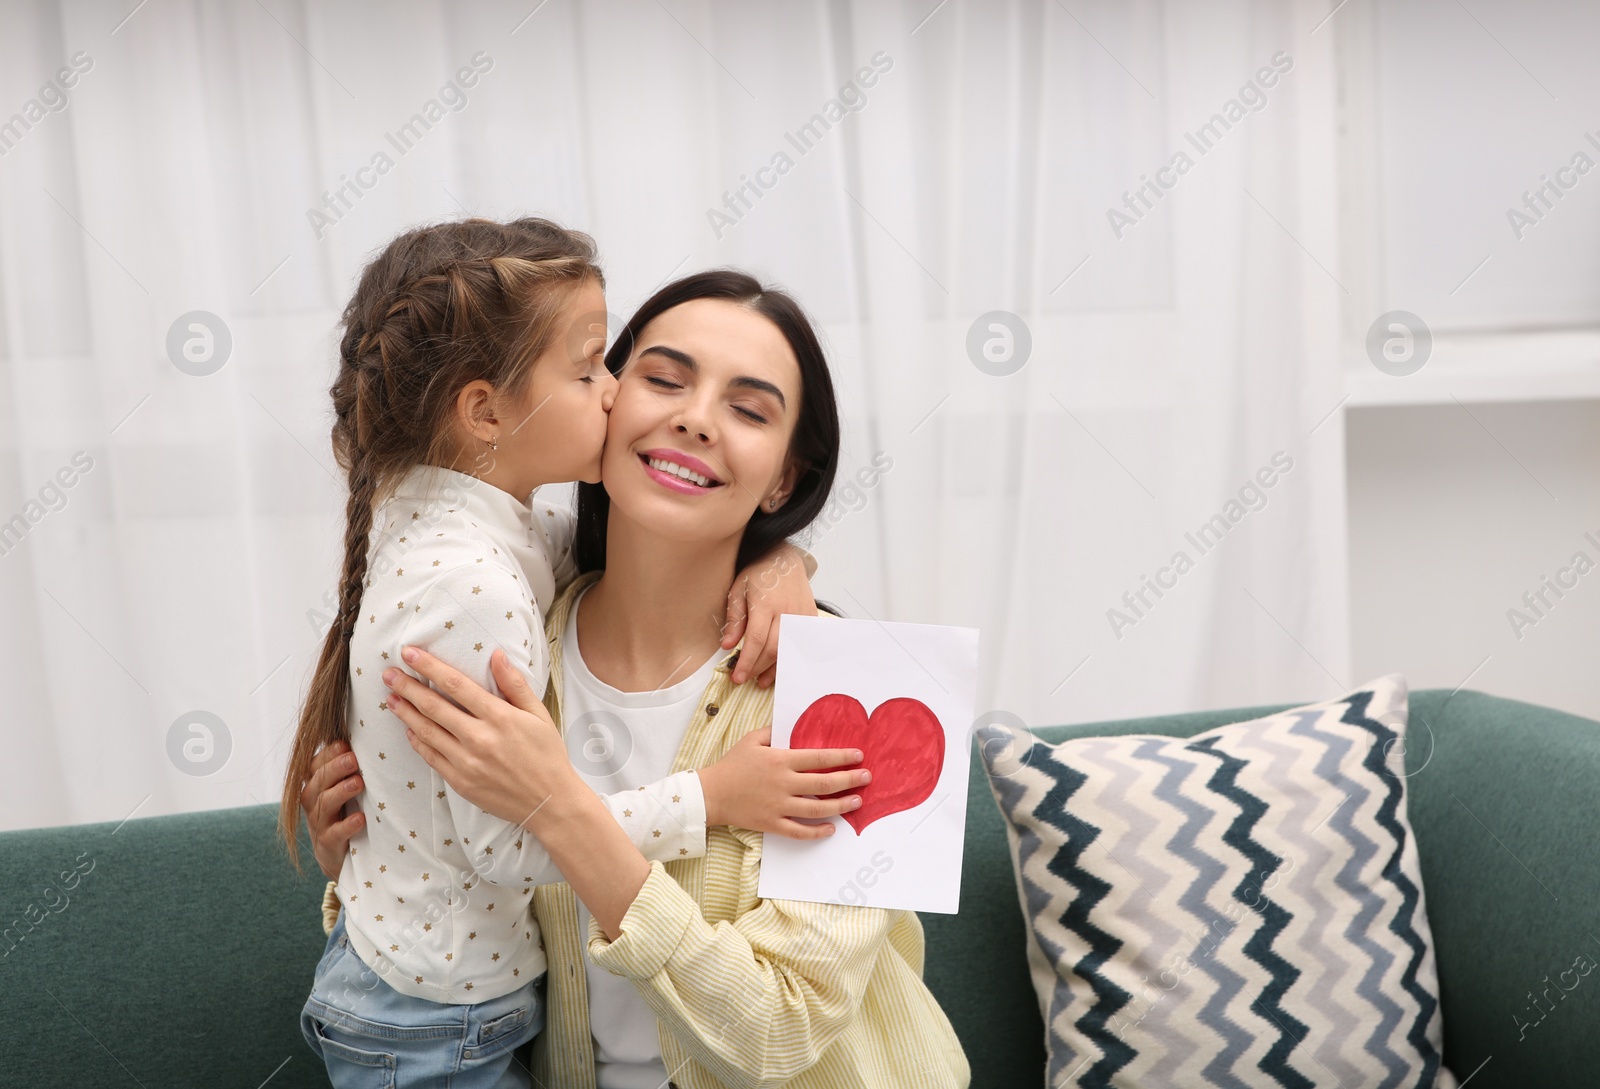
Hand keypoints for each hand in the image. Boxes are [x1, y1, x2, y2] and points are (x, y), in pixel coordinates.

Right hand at [300, 740, 364, 881]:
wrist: (339, 856)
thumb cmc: (345, 813)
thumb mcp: (345, 789)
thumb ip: (350, 769)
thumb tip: (373, 739)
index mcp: (316, 785)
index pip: (316, 765)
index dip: (328, 754)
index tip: (345, 744)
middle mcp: (313, 802)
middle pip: (318, 781)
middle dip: (335, 768)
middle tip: (354, 758)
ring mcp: (318, 824)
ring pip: (323, 805)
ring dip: (340, 792)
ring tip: (358, 783)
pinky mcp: (327, 845)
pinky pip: (333, 834)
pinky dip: (346, 826)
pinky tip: (360, 819)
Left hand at [383, 645, 582, 827]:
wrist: (550, 802)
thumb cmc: (548, 755)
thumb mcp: (539, 715)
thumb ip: (515, 685)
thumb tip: (497, 655)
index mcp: (500, 717)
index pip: (456, 684)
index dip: (430, 667)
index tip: (410, 653)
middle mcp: (479, 738)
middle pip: (434, 706)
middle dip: (408, 687)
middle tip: (388, 673)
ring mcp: (467, 762)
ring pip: (427, 731)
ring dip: (406, 713)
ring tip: (390, 698)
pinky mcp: (461, 782)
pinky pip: (432, 757)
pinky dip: (418, 741)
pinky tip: (409, 729)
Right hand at [698, 726, 869, 839]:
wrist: (711, 793)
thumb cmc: (732, 764)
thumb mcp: (752, 739)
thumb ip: (774, 731)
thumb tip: (792, 726)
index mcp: (781, 760)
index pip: (819, 758)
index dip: (842, 757)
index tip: (859, 756)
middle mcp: (783, 783)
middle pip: (824, 784)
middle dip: (850, 780)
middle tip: (867, 778)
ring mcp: (778, 805)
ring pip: (817, 809)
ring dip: (841, 806)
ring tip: (857, 801)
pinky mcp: (772, 823)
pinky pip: (799, 831)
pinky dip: (817, 832)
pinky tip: (832, 828)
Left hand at [721, 542, 816, 686]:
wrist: (784, 557)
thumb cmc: (759, 572)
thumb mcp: (738, 590)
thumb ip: (734, 618)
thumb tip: (727, 645)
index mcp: (765, 603)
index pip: (756, 639)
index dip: (747, 661)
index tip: (737, 677)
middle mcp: (786, 610)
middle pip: (773, 648)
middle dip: (757, 668)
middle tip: (744, 678)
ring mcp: (801, 614)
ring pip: (789, 649)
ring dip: (774, 668)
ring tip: (760, 680)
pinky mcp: (810, 617)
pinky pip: (801, 643)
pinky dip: (789, 657)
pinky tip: (779, 667)